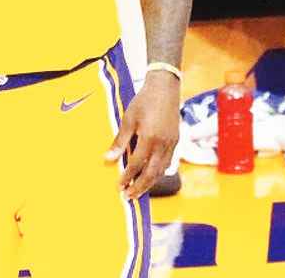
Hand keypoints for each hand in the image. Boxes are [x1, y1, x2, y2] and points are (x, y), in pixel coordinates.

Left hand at [105, 70, 179, 199]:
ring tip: (138, 190)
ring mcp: (172, 143)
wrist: (165, 87)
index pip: (137, 165)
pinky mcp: (176, 141)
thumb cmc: (144, 100)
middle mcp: (163, 144)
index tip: (119, 187)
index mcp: (149, 138)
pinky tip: (151, 174)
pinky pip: (168, 162)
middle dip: (139, 187)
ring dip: (150, 182)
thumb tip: (108, 159)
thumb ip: (119, 141)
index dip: (127, 177)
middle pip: (151, 173)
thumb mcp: (128, 119)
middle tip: (128, 196)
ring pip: (162, 170)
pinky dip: (158, 172)